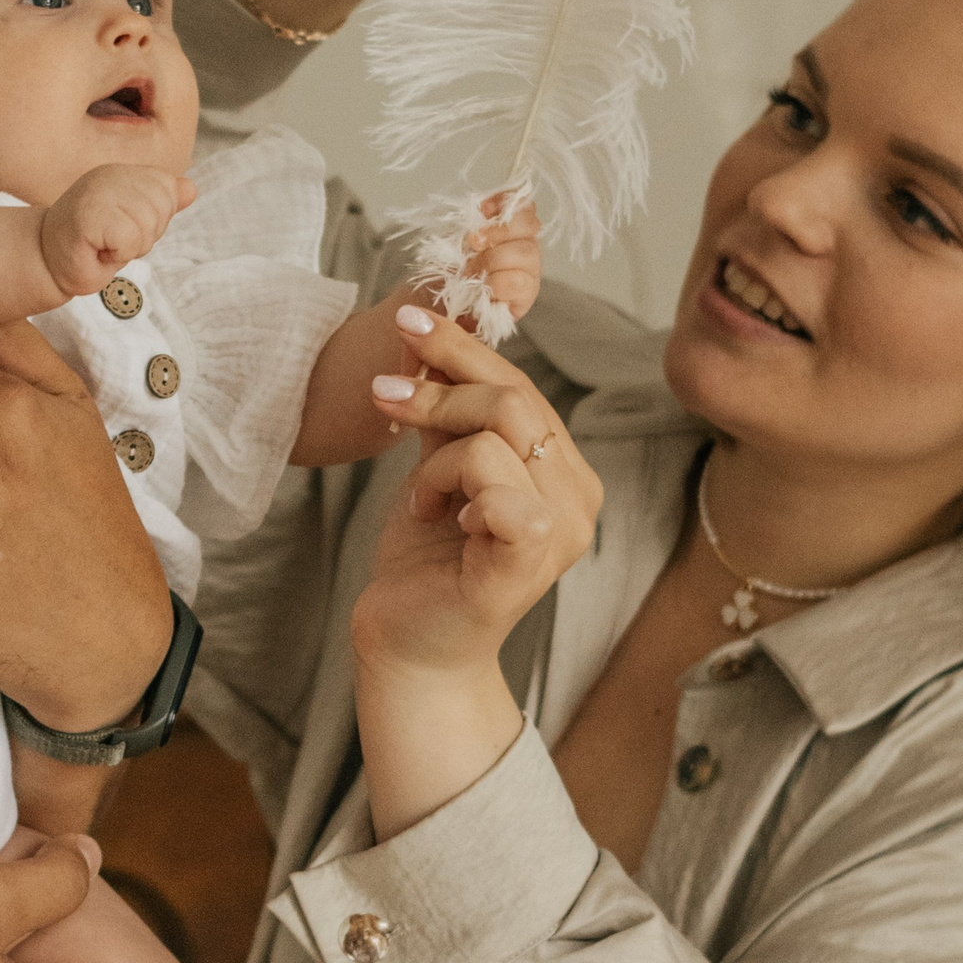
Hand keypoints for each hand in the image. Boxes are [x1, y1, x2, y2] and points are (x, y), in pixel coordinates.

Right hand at [37, 166, 196, 297]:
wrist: (48, 262)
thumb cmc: (91, 246)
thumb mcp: (133, 223)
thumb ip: (161, 204)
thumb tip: (191, 188)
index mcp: (122, 172)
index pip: (168, 190)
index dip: (153, 219)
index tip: (123, 228)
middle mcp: (109, 174)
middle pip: (162, 207)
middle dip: (145, 235)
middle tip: (112, 240)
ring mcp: (97, 192)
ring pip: (148, 224)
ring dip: (131, 247)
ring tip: (104, 245)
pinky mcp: (88, 215)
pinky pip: (130, 240)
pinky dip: (119, 254)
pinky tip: (98, 250)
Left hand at [356, 309, 602, 679]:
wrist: (408, 642)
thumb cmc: (428, 559)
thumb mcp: (437, 466)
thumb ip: (444, 407)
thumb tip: (420, 332)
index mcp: (565, 473)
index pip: (522, 387)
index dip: (463, 348)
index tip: (406, 320)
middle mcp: (579, 500)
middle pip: (514, 400)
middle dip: (439, 388)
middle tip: (384, 398)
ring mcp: (561, 535)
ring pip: (496, 435)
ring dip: (435, 453)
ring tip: (420, 496)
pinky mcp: (527, 565)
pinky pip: (497, 490)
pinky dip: (449, 487)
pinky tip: (436, 517)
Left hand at [453, 190, 544, 327]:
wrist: (438, 311)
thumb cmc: (446, 274)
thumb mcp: (452, 241)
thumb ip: (470, 222)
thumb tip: (478, 209)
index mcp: (509, 228)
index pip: (522, 204)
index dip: (505, 201)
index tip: (481, 209)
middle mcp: (524, 247)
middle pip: (530, 224)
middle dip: (497, 231)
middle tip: (472, 243)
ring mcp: (528, 272)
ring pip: (526, 253)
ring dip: (492, 260)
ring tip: (469, 272)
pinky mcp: (525, 298)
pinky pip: (520, 283)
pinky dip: (497, 283)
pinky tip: (482, 289)